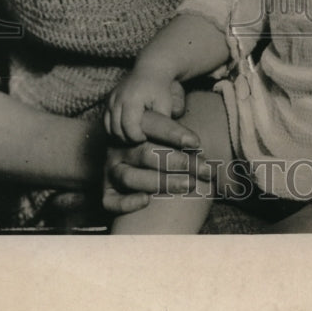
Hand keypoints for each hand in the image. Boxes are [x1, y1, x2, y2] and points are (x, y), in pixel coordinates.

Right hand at [102, 90, 212, 215]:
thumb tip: (184, 115)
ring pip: (130, 177)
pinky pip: (110, 201)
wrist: (129, 140)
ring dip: (161, 182)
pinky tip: (146, 201)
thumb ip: (173, 107)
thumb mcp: (164, 109)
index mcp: (132, 123)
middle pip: (146, 153)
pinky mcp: (107, 190)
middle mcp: (119, 145)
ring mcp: (111, 168)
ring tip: (190, 184)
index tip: (197, 143)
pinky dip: (126, 203)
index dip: (174, 134)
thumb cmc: (157, 130)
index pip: (153, 125)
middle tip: (204, 170)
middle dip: (178, 162)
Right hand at [104, 70, 175, 143]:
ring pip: (108, 126)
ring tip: (133, 135)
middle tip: (139, 138)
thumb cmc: (160, 88)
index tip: (145, 137)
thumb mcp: (165, 104)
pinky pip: (105, 119)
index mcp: (132, 99)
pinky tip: (125, 129)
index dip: (136, 137)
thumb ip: (163, 123)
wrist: (150, 70)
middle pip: (116, 129)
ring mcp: (111, 98)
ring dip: (119, 135)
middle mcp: (118, 98)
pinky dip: (113, 128)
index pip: (128, 127)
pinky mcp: (108, 99)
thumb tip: (162, 141)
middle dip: (127, 138)